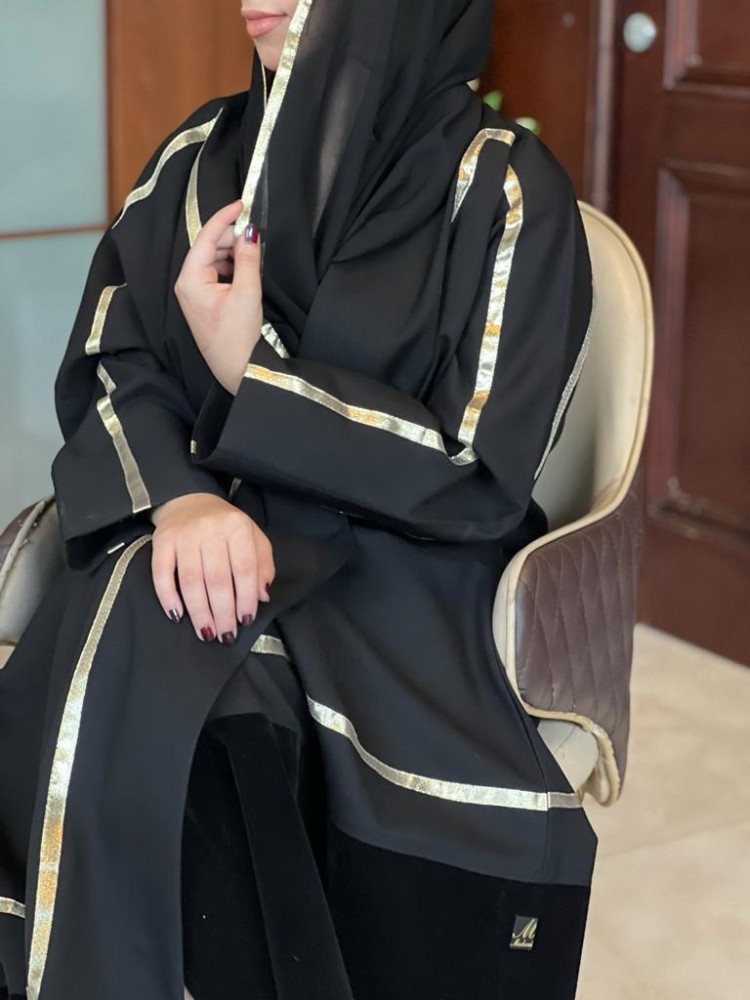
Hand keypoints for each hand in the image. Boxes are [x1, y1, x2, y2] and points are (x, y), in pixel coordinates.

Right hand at [150, 493, 275, 643]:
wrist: (189, 501)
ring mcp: (183, 534)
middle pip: (217, 579)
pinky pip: (161, 573)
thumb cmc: (226, 527)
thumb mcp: (253, 537)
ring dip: (199, 611)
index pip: (244, 568)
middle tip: (225, 635)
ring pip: (191, 581)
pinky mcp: (161, 541)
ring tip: (206, 632)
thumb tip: (262, 596)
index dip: (245, 598)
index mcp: (237, 527)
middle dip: (222, 612)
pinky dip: (168, 597)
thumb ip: (262, 565)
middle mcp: (210, 529)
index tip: (245, 620)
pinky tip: (177, 615)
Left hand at [175, 200, 262, 394]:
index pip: (205, 237)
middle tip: (256, 235)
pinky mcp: (205, 301)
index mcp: (190, 279)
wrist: (239, 371)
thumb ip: (248, 258)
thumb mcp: (247, 292)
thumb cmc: (238, 338)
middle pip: (208, 246)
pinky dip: (233, 267)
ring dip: (234, 253)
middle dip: (231, 238)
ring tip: (254, 256)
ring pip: (215, 259)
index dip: (224, 218)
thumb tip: (250, 231)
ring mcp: (195, 293)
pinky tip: (247, 270)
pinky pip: (218, 273)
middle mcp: (187, 284)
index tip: (243, 204)